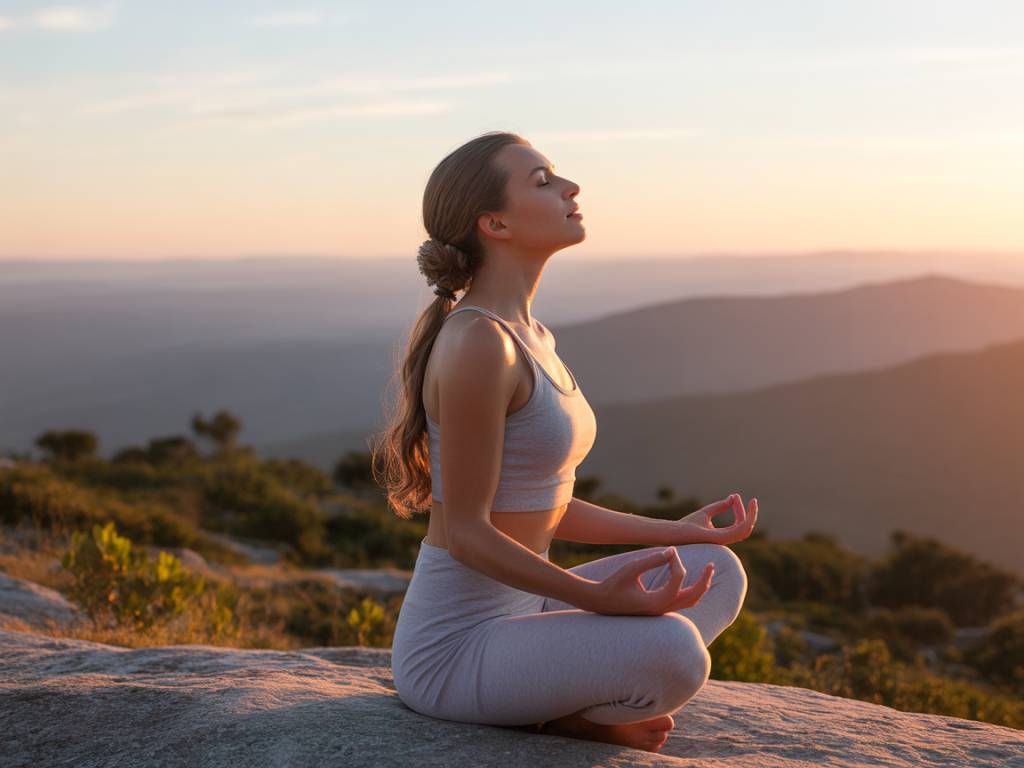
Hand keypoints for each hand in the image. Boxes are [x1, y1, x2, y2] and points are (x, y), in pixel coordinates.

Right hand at [580, 548, 714, 615]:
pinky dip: (692, 591)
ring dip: (700, 587)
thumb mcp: (631, 569)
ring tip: (707, 571)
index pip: (678, 579)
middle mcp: (662, 610)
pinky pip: (683, 602)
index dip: (676, 561)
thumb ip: (652, 560)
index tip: (670, 551)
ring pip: (691, 602)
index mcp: (655, 602)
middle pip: (693, 597)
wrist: (600, 602)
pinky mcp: (660, 610)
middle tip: (712, 564)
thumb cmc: (613, 584)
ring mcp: (662, 612)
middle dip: (704, 580)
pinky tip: (691, 578)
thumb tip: (673, 550)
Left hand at [675, 493, 757, 545]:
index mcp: (723, 535)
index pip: (739, 524)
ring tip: (753, 503)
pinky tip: (742, 506)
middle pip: (745, 527)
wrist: (675, 531)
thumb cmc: (687, 525)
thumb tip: (732, 498)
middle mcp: (725, 539)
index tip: (735, 496)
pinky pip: (738, 530)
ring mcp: (722, 540)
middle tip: (750, 499)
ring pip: (745, 530)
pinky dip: (745, 519)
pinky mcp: (718, 538)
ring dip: (751, 515)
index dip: (740, 510)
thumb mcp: (706, 512)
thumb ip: (719, 507)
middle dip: (750, 513)